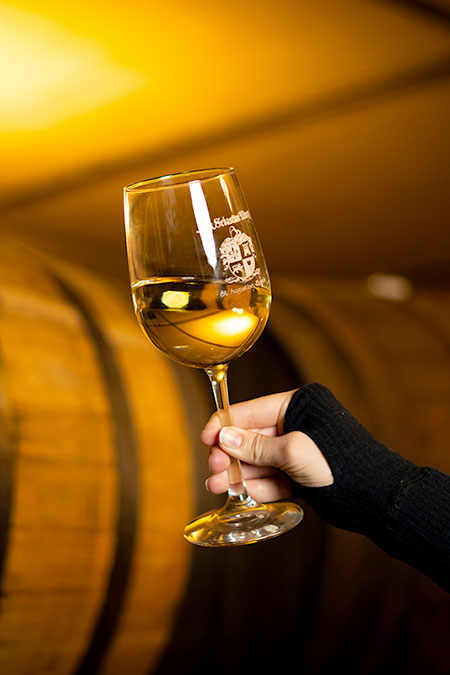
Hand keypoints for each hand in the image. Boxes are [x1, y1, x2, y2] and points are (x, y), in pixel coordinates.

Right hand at [201, 390, 333, 502]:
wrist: (375, 497)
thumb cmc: (339, 463)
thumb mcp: (292, 451)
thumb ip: (256, 446)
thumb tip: (224, 438)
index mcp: (298, 404)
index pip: (252, 410)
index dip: (225, 425)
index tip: (206, 440)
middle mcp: (298, 423)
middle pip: (252, 437)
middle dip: (231, 455)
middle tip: (214, 470)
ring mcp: (300, 449)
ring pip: (260, 460)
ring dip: (239, 474)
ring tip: (217, 487)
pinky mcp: (304, 473)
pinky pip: (274, 477)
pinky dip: (258, 486)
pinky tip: (241, 495)